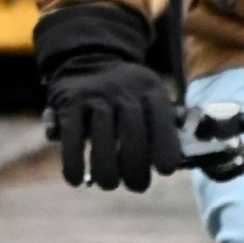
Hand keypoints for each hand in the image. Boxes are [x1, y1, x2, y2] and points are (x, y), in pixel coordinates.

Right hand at [36, 2, 181, 192]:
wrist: (87, 56)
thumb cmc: (129, 96)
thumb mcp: (152, 98)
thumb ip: (164, 127)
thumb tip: (174, 167)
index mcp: (151, 91)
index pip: (162, 124)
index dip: (165, 150)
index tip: (164, 170)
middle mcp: (123, 90)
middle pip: (133, 136)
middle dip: (135, 169)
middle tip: (136, 186)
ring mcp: (94, 94)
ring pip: (102, 138)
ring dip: (106, 170)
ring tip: (109, 183)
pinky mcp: (68, 101)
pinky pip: (72, 136)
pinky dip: (74, 162)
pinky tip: (77, 180)